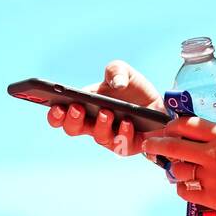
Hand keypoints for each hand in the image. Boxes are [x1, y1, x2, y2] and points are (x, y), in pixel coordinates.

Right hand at [46, 60, 163, 159]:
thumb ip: (116, 70)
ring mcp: (110, 136)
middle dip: (71, 120)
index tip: (57, 106)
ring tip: (106, 112)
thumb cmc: (135, 90)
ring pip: (98, 137)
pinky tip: (127, 122)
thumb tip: (116, 83)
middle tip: (76, 108)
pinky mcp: (128, 145)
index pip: (61, 115)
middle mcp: (93, 124)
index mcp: (84, 106)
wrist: (160, 104)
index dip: (55, 114)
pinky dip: (124, 133)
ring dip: (100, 124)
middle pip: (73, 129)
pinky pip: (122, 144)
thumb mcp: (125, 73)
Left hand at [140, 95, 215, 215]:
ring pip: (176, 171)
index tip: (168, 127)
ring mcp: (211, 178)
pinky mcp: (213, 198)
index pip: (185, 124)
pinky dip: (183, 188)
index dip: (171, 124)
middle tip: (150, 144)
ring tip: (174, 168)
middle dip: (155, 144)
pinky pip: (185, 192)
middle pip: (172, 146)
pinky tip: (188, 185)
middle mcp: (213, 155)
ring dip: (172, 168)